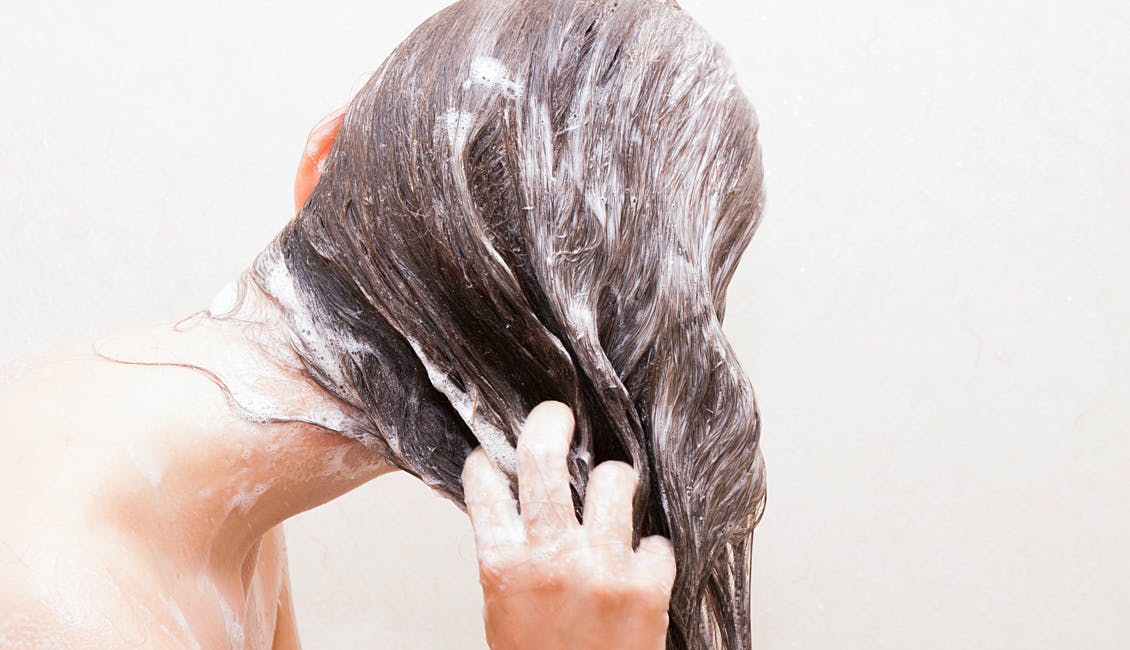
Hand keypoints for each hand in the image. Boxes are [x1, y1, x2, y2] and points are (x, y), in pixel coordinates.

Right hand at [461, 401, 676, 649]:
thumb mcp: (506, 614)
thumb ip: (512, 560)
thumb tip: (518, 509)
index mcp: (504, 568)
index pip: (484, 488)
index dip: (485, 463)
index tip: (490, 454)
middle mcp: (551, 558)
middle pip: (543, 459)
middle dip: (549, 424)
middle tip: (557, 416)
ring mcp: (602, 567)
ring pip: (613, 479)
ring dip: (615, 480)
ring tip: (616, 489)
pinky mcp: (647, 586)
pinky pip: (658, 540)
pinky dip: (652, 552)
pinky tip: (642, 568)